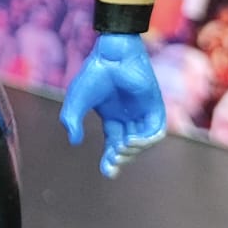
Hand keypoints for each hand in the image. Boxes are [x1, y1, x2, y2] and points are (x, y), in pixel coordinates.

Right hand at [60, 32, 165, 178]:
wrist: (111, 55)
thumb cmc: (93, 74)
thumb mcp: (76, 102)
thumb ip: (71, 121)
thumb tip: (74, 142)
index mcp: (112, 118)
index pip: (114, 146)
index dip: (111, 161)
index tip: (108, 172)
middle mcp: (129, 117)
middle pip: (129, 147)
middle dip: (121, 158)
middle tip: (113, 161)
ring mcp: (142, 112)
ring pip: (144, 142)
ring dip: (133, 151)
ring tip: (121, 148)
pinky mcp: (154, 106)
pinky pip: (156, 131)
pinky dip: (146, 140)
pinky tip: (132, 140)